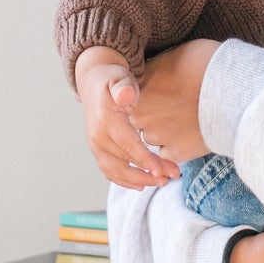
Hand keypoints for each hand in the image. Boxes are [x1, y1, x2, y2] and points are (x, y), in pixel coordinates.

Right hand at [74, 46, 172, 189]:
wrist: (93, 82)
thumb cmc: (112, 80)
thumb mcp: (119, 77)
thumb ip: (123, 87)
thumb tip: (125, 95)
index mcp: (106, 121)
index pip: (127, 145)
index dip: (145, 160)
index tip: (162, 172)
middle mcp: (97, 137)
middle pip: (123, 163)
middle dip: (147, 175)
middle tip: (169, 179)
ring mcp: (95, 146)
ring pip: (115, 172)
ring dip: (138, 181)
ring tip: (161, 183)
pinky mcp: (97, 151)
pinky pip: (109, 172)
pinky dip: (125, 181)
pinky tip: (141, 185)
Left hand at [133, 39, 220, 164]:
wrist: (233, 89)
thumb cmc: (207, 64)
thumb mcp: (175, 54)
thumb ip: (157, 69)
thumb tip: (156, 73)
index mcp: (136, 89)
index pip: (131, 96)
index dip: (150, 92)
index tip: (166, 88)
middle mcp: (140, 115)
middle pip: (140, 118)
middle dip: (154, 113)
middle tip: (177, 103)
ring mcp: (157, 136)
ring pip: (153, 138)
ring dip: (165, 131)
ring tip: (188, 119)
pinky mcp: (177, 152)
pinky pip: (168, 155)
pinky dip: (178, 147)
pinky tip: (192, 134)